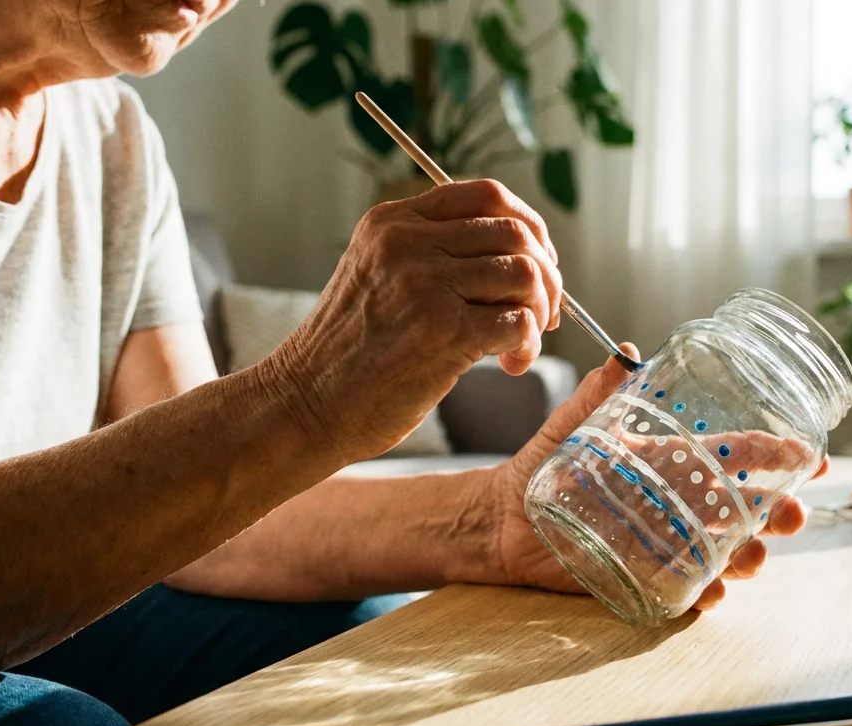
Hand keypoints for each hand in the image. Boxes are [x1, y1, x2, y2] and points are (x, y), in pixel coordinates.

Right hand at [267, 180, 562, 461]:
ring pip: (525, 274)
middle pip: (516, 233)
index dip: (529, 227)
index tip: (538, 263)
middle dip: (546, 276)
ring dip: (539, 313)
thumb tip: (521, 256)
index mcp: (393, 221)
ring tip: (518, 346)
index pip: (488, 196)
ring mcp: (424, 284)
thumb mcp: (377, 275)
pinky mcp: (442, 331)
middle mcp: (408, 243)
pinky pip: (519, 322)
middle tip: (543, 314)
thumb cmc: (350, 352)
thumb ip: (432, 253)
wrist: (305, 404)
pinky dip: (528, 346)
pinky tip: (510, 365)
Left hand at [482, 343, 827, 611]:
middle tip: (791, 515)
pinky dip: (704, 593)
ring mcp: (666, 540)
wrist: (504, 518)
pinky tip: (712, 593)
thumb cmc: (542, 465)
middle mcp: (678, 501)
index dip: (775, 454)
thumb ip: (597, 392)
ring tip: (752, 557)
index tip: (806, 456)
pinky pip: (686, 588)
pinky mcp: (644, 575)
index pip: (736, 455)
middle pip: (744, 508)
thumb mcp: (572, 425)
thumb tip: (624, 354)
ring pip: (725, 550)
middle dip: (776, 511)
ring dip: (747, 555)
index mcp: (672, 460)